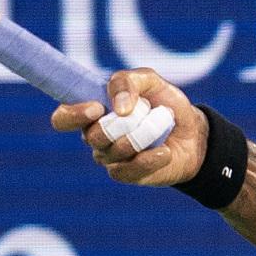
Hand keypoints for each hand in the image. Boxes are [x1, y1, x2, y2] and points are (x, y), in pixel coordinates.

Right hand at [49, 67, 207, 188]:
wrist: (192, 132)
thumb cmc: (165, 104)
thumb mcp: (150, 81)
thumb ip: (128, 81)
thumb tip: (119, 108)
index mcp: (93, 112)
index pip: (62, 119)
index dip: (72, 115)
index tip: (96, 107)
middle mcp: (96, 136)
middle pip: (92, 136)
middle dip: (120, 124)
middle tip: (142, 114)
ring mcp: (110, 158)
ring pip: (112, 152)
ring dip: (140, 138)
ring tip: (159, 129)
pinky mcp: (127, 174)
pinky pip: (129, 170)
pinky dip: (150, 159)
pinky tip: (165, 152)